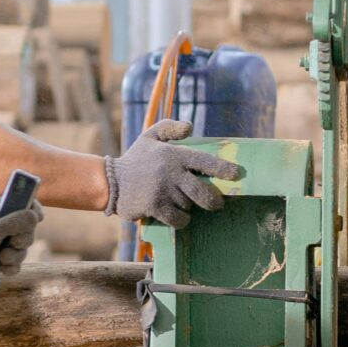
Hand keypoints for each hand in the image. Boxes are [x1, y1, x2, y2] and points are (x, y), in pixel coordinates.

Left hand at [0, 197, 41, 284]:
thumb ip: (15, 221)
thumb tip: (35, 217)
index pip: (25, 203)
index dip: (34, 209)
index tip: (37, 218)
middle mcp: (4, 225)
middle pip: (29, 229)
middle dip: (22, 239)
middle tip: (12, 242)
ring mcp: (5, 243)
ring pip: (24, 249)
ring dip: (15, 256)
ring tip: (0, 258)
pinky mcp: (3, 260)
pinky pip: (18, 263)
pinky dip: (11, 267)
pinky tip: (1, 269)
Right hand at [106, 120, 245, 225]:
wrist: (110, 182)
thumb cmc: (136, 159)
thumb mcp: (150, 136)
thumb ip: (169, 128)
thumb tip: (190, 127)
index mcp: (173, 154)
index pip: (204, 161)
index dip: (222, 168)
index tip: (237, 174)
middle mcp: (170, 172)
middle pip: (203, 191)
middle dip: (214, 200)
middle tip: (217, 203)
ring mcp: (162, 190)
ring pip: (190, 206)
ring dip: (190, 207)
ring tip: (182, 202)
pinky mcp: (154, 207)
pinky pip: (179, 218)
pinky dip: (181, 220)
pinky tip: (177, 216)